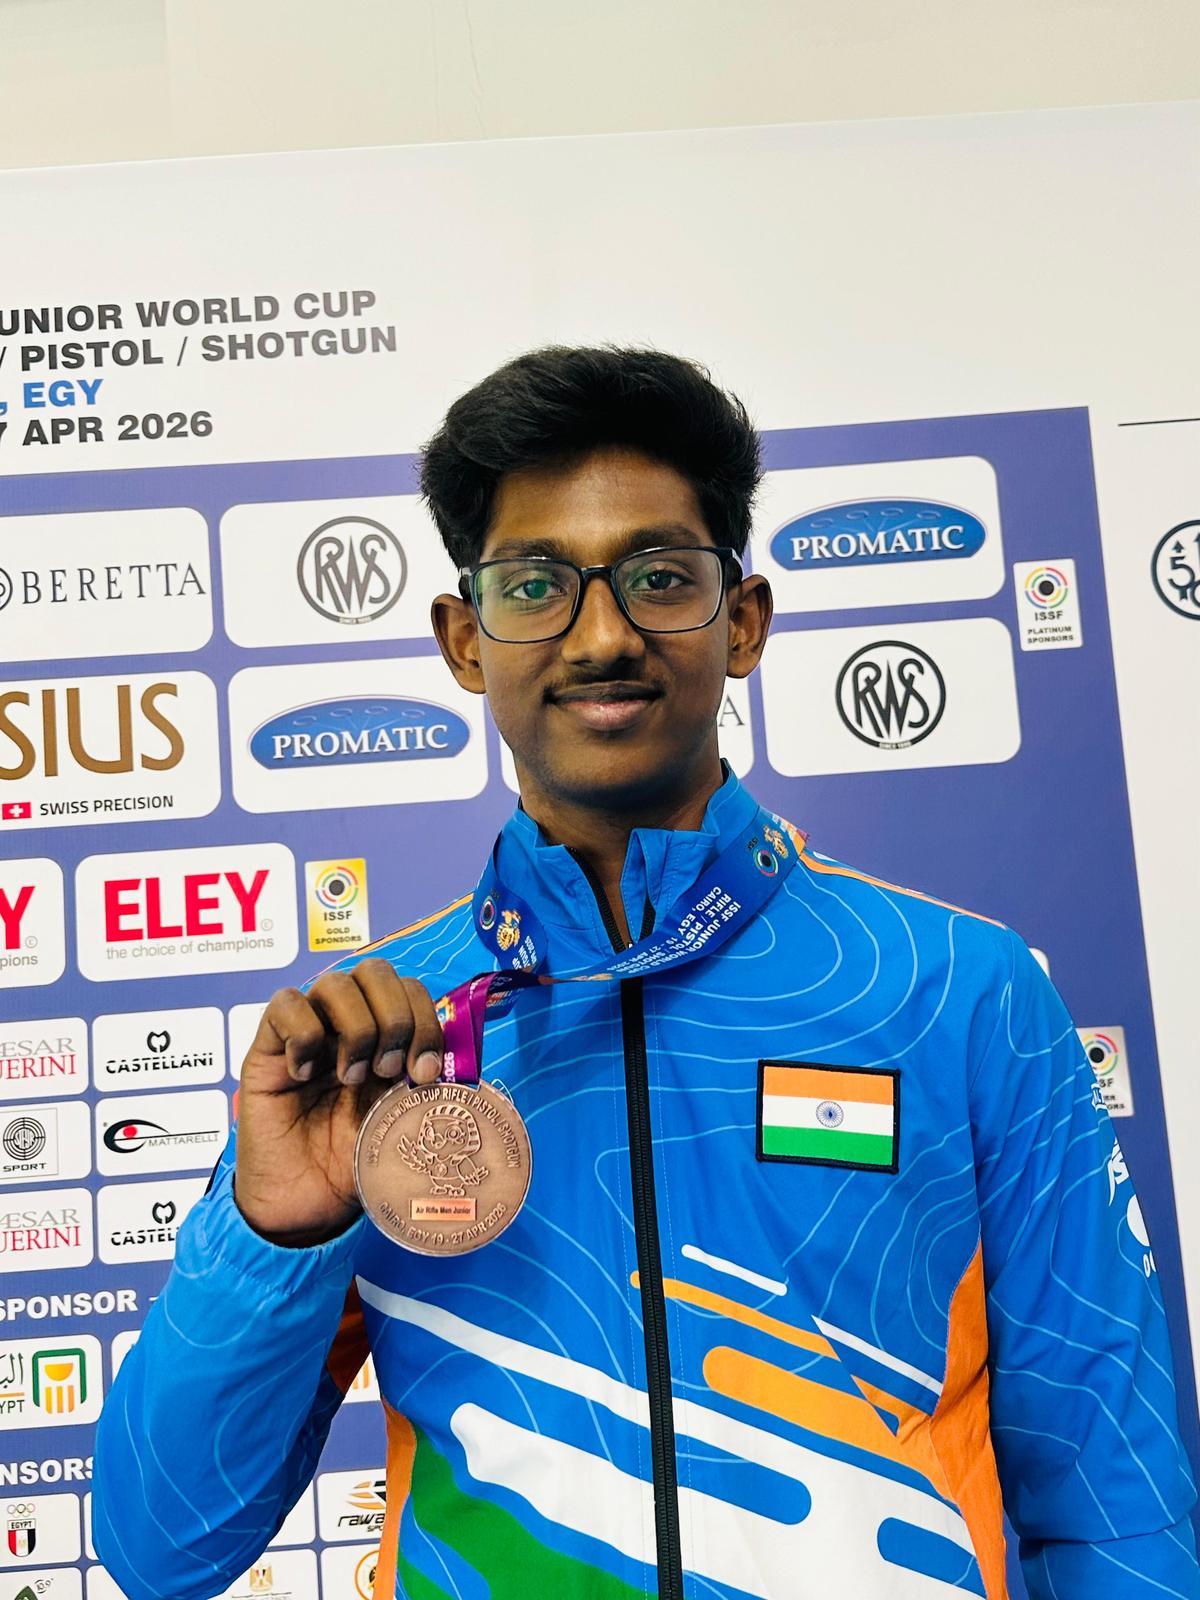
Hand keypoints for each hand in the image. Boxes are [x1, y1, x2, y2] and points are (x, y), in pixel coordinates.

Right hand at [234, 959, 443, 1246]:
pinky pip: (285, 1005)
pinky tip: (305, 1075)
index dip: (425, 1020)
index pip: (411, 990)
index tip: (425, 1072)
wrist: (306, 1207)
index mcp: (385, 1035)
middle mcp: (347, 1023)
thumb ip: (426, 1084)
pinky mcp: (267, 1045)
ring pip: (335, 983)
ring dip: (355, 1030)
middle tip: (389, 1070)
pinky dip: (304, 1035)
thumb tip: (461, 1060)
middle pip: (376, 972)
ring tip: (350, 1078)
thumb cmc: (355, 1163)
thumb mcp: (404, 1119)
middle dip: (395, 1018)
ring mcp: (308, 1030)